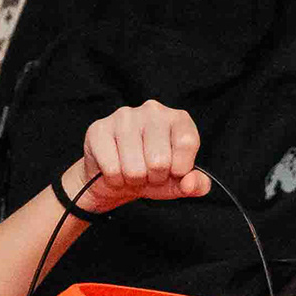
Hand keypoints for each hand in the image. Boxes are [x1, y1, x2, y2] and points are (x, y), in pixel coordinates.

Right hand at [71, 101, 205, 209]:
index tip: (172, 171)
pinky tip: (115, 170)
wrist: (114, 178)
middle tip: (148, 173)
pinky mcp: (99, 129)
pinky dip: (115, 179)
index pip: (186, 142)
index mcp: (177, 118)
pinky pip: (112, 169)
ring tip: (132, 172)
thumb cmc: (151, 174)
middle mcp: (152, 110)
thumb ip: (196, 185)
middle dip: (154, 177)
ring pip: (134, 168)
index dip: (179, 168)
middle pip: (159, 160)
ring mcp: (124, 117)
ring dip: (133, 180)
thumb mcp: (178, 182)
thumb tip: (190, 183)